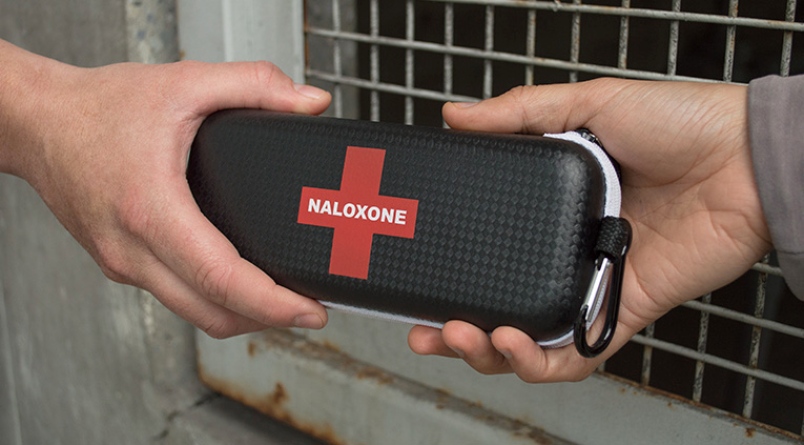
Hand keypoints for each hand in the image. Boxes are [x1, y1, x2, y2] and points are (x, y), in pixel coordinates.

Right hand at [0, 40, 330, 337]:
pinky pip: (174, 297)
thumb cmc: (99, 107)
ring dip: (241, 315)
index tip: (310, 311)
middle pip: (211, 314)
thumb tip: (311, 102)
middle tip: (310, 310)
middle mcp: (133, 249)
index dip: (272, 304)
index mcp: (152, 210)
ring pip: (193, 313)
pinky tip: (238, 281)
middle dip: (269, 320)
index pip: (221, 278)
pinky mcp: (120, 263)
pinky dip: (213, 299)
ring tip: (282, 300)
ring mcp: (123, 263)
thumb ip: (255, 85)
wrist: (38, 122)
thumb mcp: (185, 82)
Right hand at [408, 78, 771, 381]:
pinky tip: (514, 346)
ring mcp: (591, 284)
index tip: (416, 276)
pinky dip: (543, 363)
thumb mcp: (589, 104)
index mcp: (551, 208)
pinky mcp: (624, 309)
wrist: (744, 155)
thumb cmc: (679, 123)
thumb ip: (521, 112)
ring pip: (530, 339)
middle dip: (456, 328)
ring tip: (463, 336)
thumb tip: (455, 115)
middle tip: (428, 329)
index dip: (450, 270)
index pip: (489, 249)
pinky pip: (580, 352)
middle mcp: (564, 251)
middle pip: (499, 304)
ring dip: (489, 351)